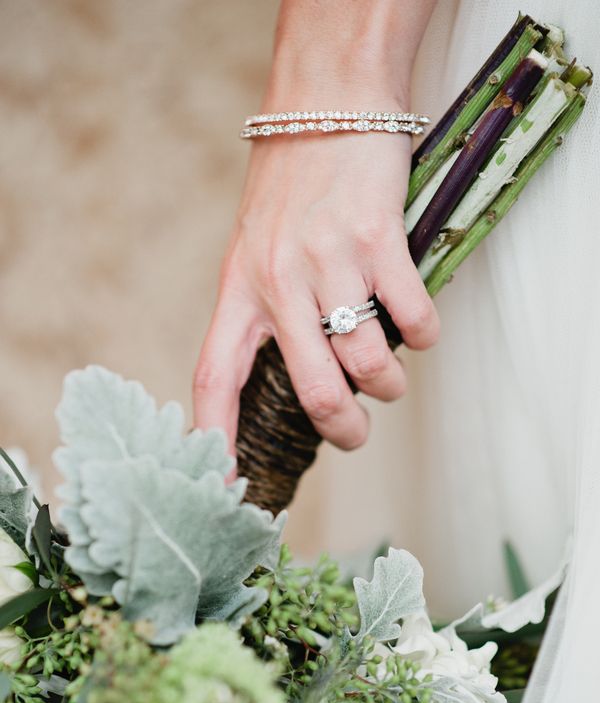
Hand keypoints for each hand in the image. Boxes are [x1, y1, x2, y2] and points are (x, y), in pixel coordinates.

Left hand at [193, 0, 439, 454]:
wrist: (328, 103)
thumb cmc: (291, 185)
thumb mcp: (255, 249)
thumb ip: (266, 311)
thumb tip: (302, 382)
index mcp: (238, 289)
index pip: (214, 377)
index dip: (216, 437)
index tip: (227, 483)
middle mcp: (279, 282)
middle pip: (312, 391)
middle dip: (343, 430)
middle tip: (356, 436)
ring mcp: (330, 263)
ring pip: (370, 363)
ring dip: (390, 385)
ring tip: (389, 375)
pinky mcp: (380, 241)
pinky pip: (414, 321)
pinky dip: (424, 336)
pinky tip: (417, 325)